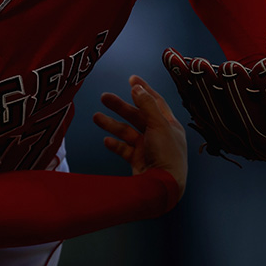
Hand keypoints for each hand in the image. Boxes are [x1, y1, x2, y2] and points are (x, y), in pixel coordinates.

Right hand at [93, 75, 186, 199]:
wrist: (163, 187)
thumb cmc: (167, 155)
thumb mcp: (158, 125)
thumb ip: (146, 105)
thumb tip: (138, 87)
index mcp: (169, 125)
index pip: (155, 102)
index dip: (143, 89)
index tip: (131, 79)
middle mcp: (159, 135)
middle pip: (137, 116)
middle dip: (120, 107)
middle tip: (104, 97)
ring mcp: (148, 148)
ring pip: (127, 132)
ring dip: (112, 124)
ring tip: (96, 117)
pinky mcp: (138, 161)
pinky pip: (124, 149)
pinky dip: (115, 144)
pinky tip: (106, 140)